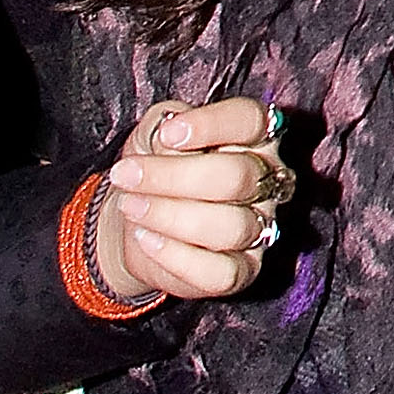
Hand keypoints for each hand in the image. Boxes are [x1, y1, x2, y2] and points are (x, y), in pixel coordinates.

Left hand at [95, 99, 294, 305]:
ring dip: (169, 216)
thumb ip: (164, 126)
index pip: (252, 121)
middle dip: (173, 177)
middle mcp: (268, 181)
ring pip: (230, 227)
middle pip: (238, 176)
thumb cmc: (157, 168)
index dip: (212, 125)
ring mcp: (262, 228)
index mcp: (257, 137)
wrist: (138, 223)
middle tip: (125, 175)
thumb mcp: (153, 134)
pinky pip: (220, 272)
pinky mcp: (244, 271)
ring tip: (130, 206)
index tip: (167, 133)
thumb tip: (171, 139)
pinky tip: (146, 238)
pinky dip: (176, 256)